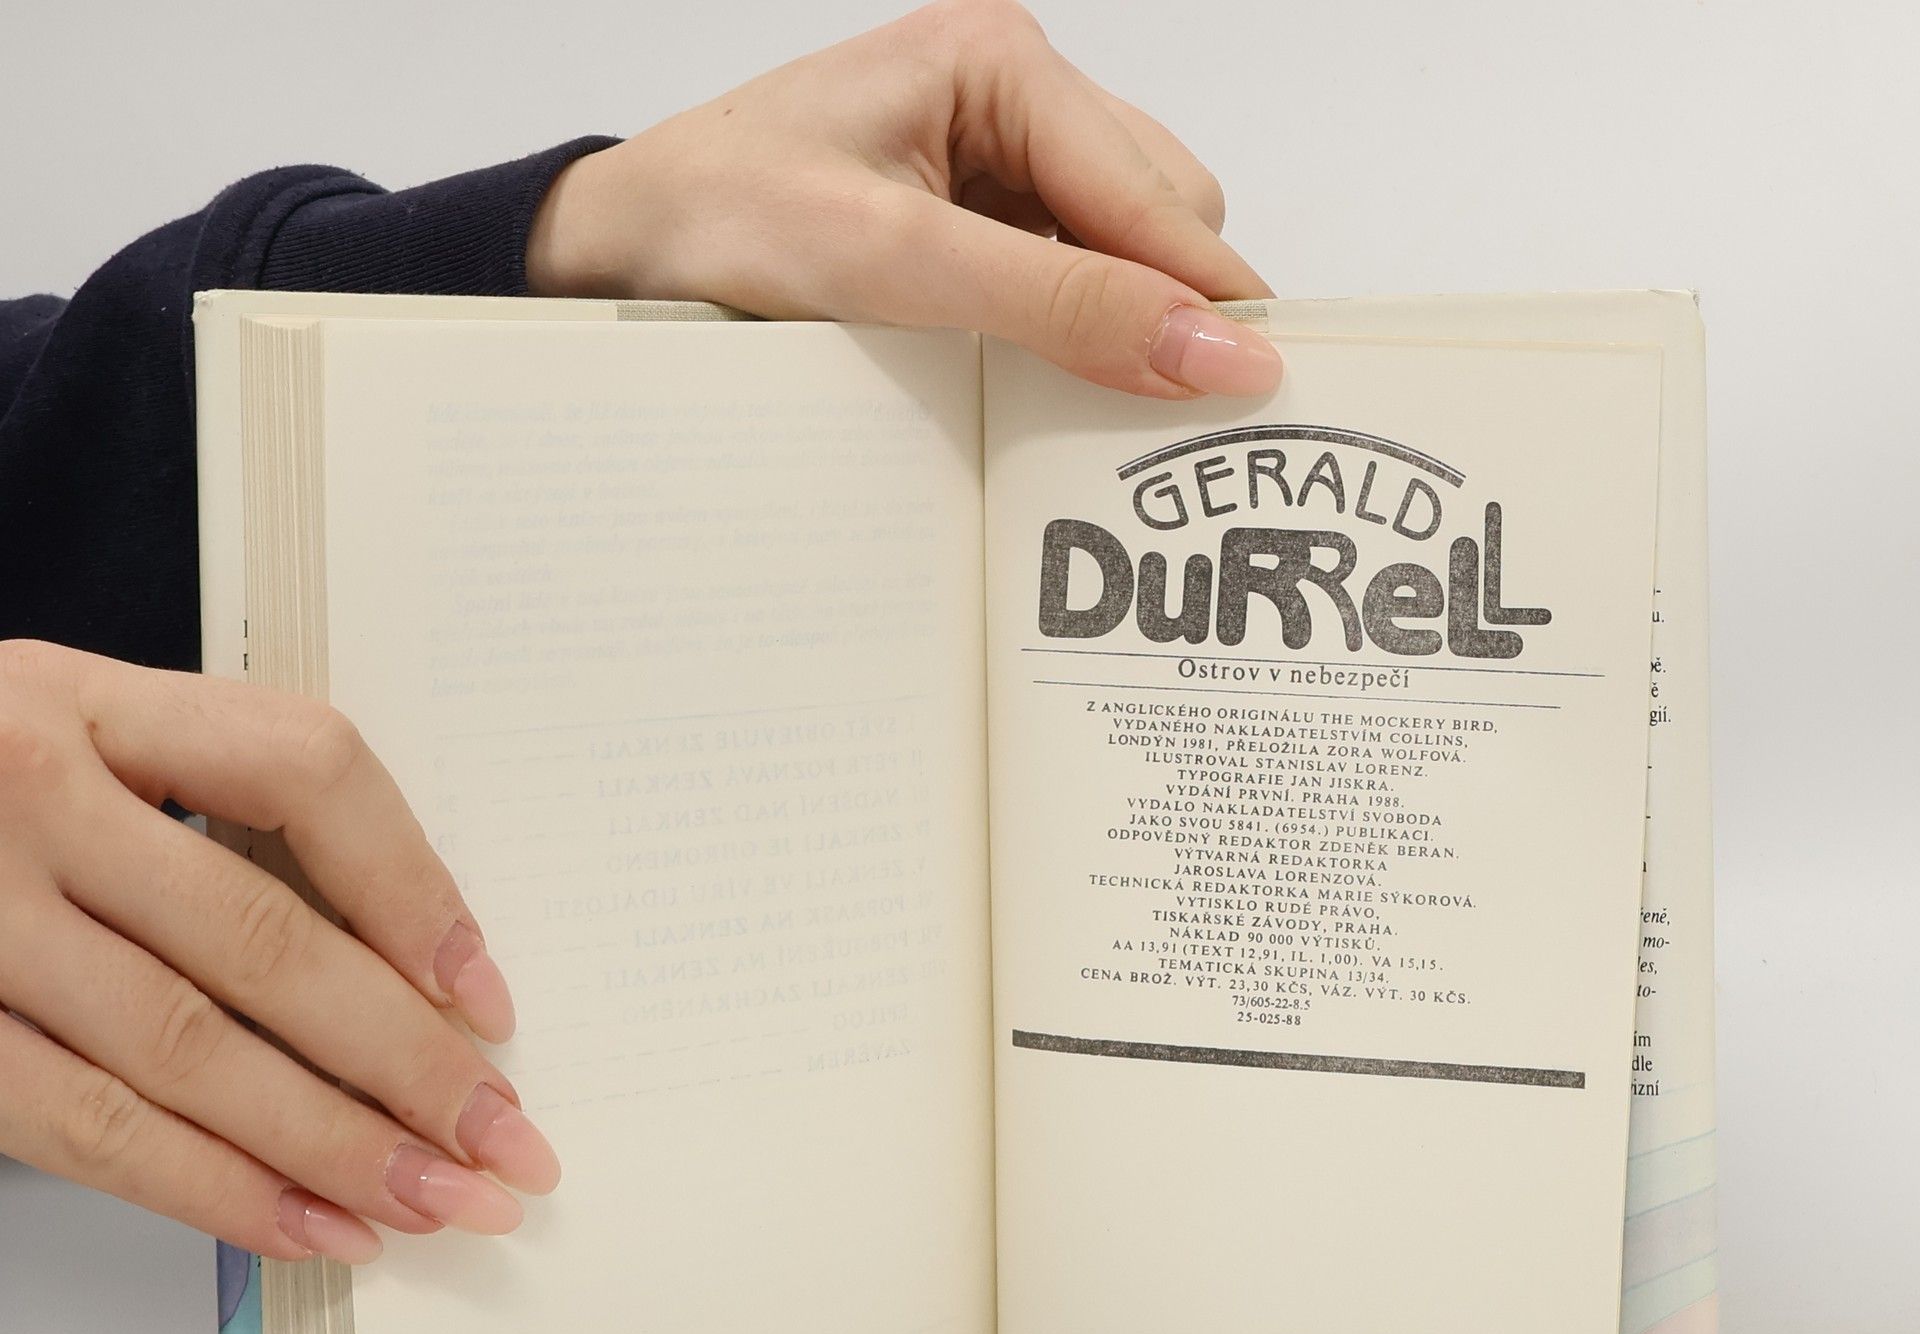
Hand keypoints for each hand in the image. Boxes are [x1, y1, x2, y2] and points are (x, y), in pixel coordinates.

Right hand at [0, 641, 558, 1264]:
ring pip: (183, 1046)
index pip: (304, 770)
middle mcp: (19, 787)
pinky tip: (308, 1228)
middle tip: (509, 1147)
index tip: (494, 1005)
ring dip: (331, 1146)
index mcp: (86, 701)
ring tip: (440, 1206)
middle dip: (409, 1062)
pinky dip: (210, 1189)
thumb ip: (206, 816)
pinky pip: (83, 1124)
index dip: (417, 892)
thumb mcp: (68, 741)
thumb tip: (411, 974)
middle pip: (264, 935)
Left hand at [527, 0, 1281, 398]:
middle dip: (1165, 309)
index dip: (1207, 294)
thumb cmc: (720, 221)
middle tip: (1168, 419)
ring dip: (1119, 326)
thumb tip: (1209, 351)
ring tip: (1095, 405)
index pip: (1157, 190)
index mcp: (1003, 66)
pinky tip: (1044, 382)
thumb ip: (1059, 303)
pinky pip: (1063, 278)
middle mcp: (1011, 99)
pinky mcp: (965, 221)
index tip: (1262, 389)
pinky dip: (1070, 335)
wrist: (614, 250)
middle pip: (1158, 215)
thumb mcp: (897, 264)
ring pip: (1121, 250)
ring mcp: (990, 160)